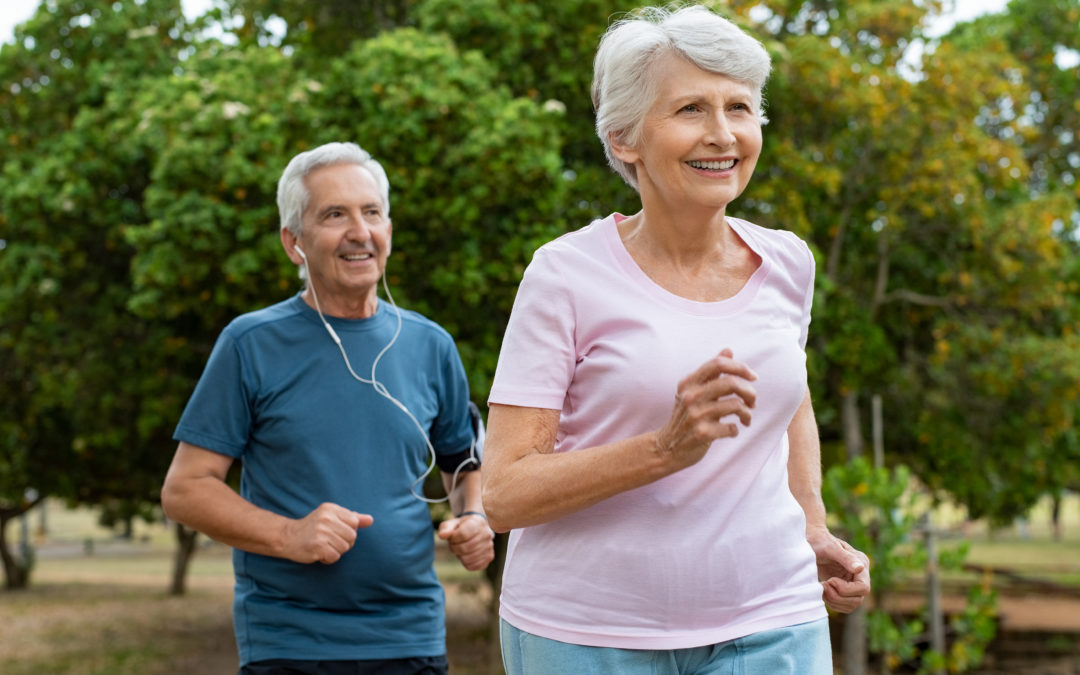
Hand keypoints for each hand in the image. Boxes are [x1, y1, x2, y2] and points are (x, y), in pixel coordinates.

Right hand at [282, 502, 373, 563]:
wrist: (287, 537)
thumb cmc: (312, 528)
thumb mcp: (331, 517)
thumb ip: (352, 518)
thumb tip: (371, 520)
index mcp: (331, 509)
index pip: (355, 522)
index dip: (348, 531)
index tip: (336, 531)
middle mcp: (326, 518)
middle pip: (352, 536)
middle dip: (344, 543)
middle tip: (329, 541)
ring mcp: (321, 532)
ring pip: (345, 548)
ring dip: (336, 551)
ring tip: (323, 546)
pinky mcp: (317, 546)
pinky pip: (335, 557)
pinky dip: (329, 559)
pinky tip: (320, 553)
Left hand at [438, 513, 494, 570]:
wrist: (475, 529)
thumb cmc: (461, 527)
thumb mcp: (452, 524)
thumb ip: (445, 528)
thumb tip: (442, 535)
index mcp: (478, 522)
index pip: (463, 534)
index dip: (453, 538)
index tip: (452, 537)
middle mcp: (486, 534)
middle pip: (465, 548)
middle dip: (454, 548)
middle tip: (454, 544)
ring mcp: (490, 546)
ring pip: (468, 559)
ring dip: (460, 556)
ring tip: (460, 549)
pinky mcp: (489, 557)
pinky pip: (474, 566)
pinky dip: (466, 563)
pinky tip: (466, 555)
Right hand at [655, 349, 756, 468]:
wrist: (666, 448)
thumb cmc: (684, 417)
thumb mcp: (692, 392)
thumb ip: (711, 372)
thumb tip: (728, 350)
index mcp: (689, 383)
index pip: (718, 363)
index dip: (740, 367)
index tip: (753, 377)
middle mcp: (690, 396)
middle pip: (730, 383)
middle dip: (749, 392)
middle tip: (753, 401)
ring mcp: (696, 415)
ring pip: (735, 405)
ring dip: (747, 413)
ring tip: (746, 418)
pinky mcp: (702, 434)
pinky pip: (732, 428)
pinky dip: (736, 429)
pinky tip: (732, 431)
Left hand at [807, 525, 870, 612]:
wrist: (809, 542)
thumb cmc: (819, 541)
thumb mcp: (830, 547)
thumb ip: (845, 558)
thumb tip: (860, 568)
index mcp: (862, 563)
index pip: (863, 588)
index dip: (846, 589)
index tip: (829, 580)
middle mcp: (860, 575)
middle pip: (858, 599)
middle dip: (838, 596)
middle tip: (823, 584)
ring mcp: (853, 583)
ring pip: (852, 605)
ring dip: (834, 601)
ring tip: (822, 587)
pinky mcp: (844, 590)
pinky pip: (844, 606)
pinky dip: (832, 603)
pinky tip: (823, 591)